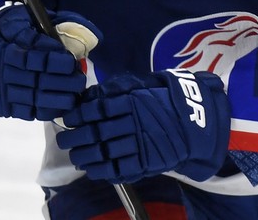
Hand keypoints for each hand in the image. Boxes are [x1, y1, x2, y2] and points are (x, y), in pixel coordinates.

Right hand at [0, 2, 93, 120]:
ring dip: (56, 99)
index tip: (71, 62)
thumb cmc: (10, 29)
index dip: (54, 61)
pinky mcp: (0, 105)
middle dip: (61, 82)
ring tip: (74, 96)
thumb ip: (59, 23)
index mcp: (6, 45)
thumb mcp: (29, 17)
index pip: (33, 57)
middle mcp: (0, 69)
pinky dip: (44, 111)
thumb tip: (91, 37)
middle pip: (35, 80)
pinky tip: (60, 107)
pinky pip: (25, 113)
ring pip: (31, 98)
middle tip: (79, 81)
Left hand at [56, 69, 229, 183]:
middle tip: (64, 141)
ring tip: (75, 156)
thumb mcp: (142, 86)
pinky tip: (92, 169)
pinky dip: (103, 171)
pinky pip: (120, 169)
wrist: (193, 122)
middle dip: (76, 138)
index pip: (97, 109)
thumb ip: (116, 88)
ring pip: (105, 152)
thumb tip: (90, 94)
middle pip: (97, 133)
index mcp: (132, 101)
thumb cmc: (163, 100)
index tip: (69, 119)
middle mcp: (134, 122)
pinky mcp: (147, 162)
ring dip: (86, 156)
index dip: (80, 115)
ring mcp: (141, 143)